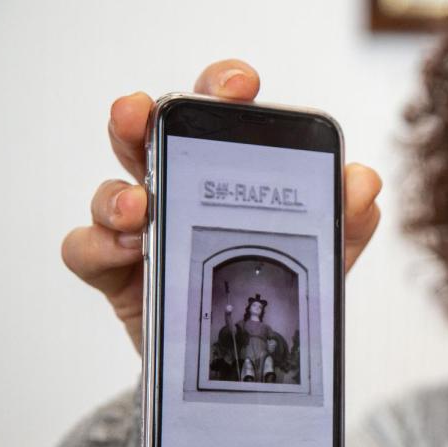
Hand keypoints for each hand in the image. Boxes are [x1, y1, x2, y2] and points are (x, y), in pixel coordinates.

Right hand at [61, 60, 382, 352]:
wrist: (237, 359)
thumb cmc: (273, 285)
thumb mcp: (322, 254)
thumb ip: (347, 220)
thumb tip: (363, 183)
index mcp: (226, 168)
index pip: (217, 110)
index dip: (222, 86)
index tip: (240, 87)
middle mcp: (177, 185)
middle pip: (148, 133)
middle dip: (143, 115)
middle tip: (145, 112)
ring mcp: (142, 227)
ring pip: (110, 190)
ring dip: (117, 193)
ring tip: (140, 209)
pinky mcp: (115, 272)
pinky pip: (84, 248)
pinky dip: (98, 244)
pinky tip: (130, 251)